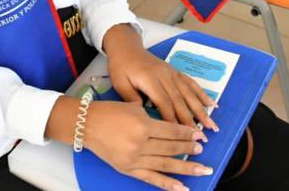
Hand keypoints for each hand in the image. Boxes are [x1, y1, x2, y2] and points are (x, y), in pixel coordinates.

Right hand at [85, 100, 211, 190]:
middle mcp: (140, 144)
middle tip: (201, 149)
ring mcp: (134, 159)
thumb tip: (172, 129)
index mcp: (142, 125)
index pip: (171, 131)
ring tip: (201, 168)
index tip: (199, 135)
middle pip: (171, 148)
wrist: (86, 124)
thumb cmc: (109, 112)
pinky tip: (182, 188)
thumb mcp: (133, 107)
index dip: (187, 133)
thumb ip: (153, 118)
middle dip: (189, 148)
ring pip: (166, 165)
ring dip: (186, 167)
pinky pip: (152, 178)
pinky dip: (168, 184)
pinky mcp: (128, 170)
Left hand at [105, 26, 216, 130]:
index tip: (181, 136)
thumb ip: (132, 100)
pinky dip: (202, 94)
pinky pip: (191, 83)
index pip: (164, 103)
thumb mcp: (120, 84)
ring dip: (201, 110)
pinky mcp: (175, 72)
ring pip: (189, 93)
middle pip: (180, 101)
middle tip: (202, 137)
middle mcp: (164, 76)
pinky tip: (211, 104)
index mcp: (150, 79)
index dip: (173, 120)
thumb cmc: (121, 67)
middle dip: (192, 120)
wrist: (126, 47)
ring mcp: (171, 73)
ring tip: (212, 125)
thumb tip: (144, 118)